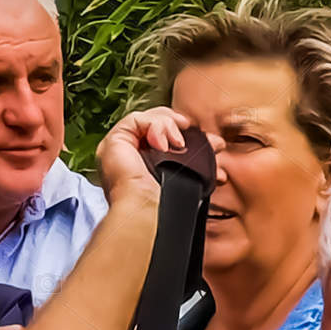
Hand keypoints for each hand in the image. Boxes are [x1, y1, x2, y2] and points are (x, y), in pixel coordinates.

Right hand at [96, 107, 214, 204]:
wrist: (150, 210)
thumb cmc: (166, 200)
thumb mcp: (186, 171)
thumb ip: (193, 154)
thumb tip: (216, 143)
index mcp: (144, 162)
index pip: (163, 134)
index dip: (182, 130)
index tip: (205, 139)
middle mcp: (129, 153)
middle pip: (156, 122)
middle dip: (177, 123)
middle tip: (194, 132)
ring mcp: (119, 147)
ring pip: (148, 119)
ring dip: (168, 125)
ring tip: (178, 143)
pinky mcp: (114, 141)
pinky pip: (136, 119)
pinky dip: (155, 126)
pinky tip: (163, 145)